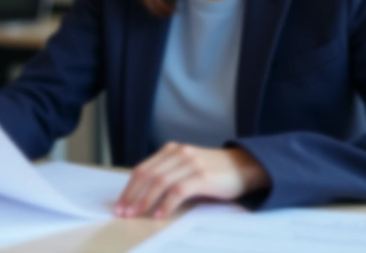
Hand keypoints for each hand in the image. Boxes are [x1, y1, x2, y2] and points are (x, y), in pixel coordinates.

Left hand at [115, 143, 269, 218]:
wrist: (246, 167)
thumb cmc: (214, 172)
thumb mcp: (187, 168)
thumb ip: (168, 175)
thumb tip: (142, 197)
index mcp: (171, 150)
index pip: (142, 169)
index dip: (129, 188)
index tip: (120, 204)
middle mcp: (178, 153)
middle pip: (147, 175)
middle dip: (132, 195)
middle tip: (123, 213)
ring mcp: (190, 163)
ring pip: (159, 182)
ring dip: (145, 201)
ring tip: (137, 215)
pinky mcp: (202, 176)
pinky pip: (178, 191)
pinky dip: (166, 204)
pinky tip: (160, 215)